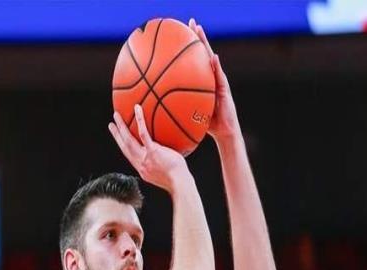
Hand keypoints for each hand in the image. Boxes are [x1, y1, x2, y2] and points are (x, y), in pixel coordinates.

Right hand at [109, 105, 188, 193]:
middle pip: (124, 147)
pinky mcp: (153, 151)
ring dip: (121, 127)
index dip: (123, 146)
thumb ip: (162, 163)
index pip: (130, 156)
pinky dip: (139, 120)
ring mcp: (145, 157)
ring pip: (128, 140)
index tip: (119, 139)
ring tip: (117, 115)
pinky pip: (143, 134)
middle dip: (116, 135)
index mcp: (143, 169)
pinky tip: (137, 109)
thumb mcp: (165, 173)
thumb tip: (166, 154)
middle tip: (111, 125)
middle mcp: (141, 163)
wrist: (179, 183)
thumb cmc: (178, 179)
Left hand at [188, 18, 241, 141]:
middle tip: (190, 22)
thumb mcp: (188, 114)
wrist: (224, 132)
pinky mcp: (225, 89)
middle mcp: (210, 78)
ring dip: (206, 44)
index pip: (193, 62)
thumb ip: (176, 108)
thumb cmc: (206, 124)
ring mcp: (219, 81)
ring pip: (211, 59)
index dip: (187, 48)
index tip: (178, 34)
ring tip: (200, 30)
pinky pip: (220, 76)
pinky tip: (213, 57)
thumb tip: (157, 109)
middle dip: (197, 37)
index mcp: (202, 82)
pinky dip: (216, 66)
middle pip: (202, 54)